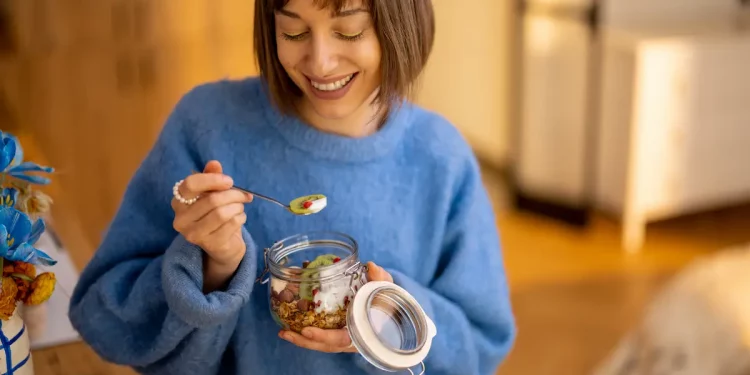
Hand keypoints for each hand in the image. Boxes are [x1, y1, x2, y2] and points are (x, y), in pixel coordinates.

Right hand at [171, 160, 252, 290]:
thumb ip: (212, 177)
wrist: (223, 245)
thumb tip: (214, 163)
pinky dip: (240, 218)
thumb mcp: (213, 193)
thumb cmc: (215, 214)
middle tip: (243, 195)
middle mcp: (181, 219)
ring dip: (237, 207)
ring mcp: (193, 234)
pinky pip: (231, 224)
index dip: (212, 180)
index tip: (229, 181)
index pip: (191, 185)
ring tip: (240, 207)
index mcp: (179, 201)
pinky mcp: (209, 245)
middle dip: (233, 195)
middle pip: (211, 200)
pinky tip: (239, 218)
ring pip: (222, 213)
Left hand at [279, 262, 392, 352]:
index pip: (341, 339)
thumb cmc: (385, 300)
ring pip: (320, 344)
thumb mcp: (385, 288)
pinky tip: (288, 327)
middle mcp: (350, 339)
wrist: (387, 307)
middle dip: (305, 341)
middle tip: (288, 332)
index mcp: (361, 332)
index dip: (324, 337)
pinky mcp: (334, 333)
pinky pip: (318, 338)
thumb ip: (380, 278)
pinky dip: (303, 334)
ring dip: (300, 339)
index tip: (306, 330)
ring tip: (283, 332)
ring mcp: (341, 338)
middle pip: (325, 346)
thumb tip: (371, 266)